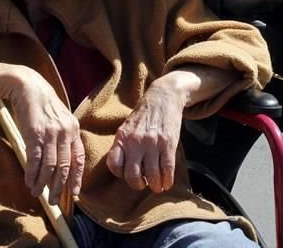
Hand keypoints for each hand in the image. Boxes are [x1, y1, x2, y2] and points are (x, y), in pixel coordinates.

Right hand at [7, 68, 84, 204]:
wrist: (27, 86)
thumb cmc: (42, 103)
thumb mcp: (60, 117)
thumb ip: (63, 136)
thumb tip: (61, 161)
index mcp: (74, 129)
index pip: (78, 158)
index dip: (77, 178)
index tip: (74, 193)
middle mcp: (65, 132)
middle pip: (64, 166)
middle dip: (59, 187)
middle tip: (54, 200)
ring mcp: (50, 133)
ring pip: (49, 166)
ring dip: (43, 183)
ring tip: (37, 193)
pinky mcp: (34, 133)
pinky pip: (35, 159)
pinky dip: (32, 173)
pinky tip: (29, 181)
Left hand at [106, 78, 185, 192]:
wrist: (163, 97)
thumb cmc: (143, 116)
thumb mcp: (126, 128)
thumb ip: (123, 146)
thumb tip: (122, 170)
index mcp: (122, 138)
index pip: (114, 165)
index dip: (120, 174)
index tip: (127, 174)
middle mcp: (135, 141)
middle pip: (133, 176)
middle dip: (138, 185)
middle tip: (143, 184)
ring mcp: (153, 143)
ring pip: (152, 176)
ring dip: (155, 185)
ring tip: (157, 185)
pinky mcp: (168, 143)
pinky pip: (167, 169)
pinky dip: (167, 180)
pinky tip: (167, 182)